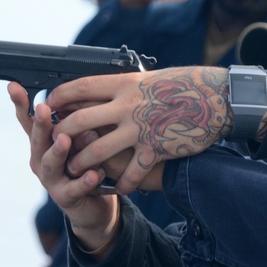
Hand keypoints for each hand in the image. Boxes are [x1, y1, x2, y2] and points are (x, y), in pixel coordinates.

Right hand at [9, 83, 120, 254]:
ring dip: (58, 151)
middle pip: (37, 140)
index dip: (20, 104)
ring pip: (50, 165)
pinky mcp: (66, 198)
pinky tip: (94, 173)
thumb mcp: (80, 141)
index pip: (28, 121)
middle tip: (44, 108)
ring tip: (65, 140)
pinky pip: (74, 189)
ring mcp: (52, 180)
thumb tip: (82, 93)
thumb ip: (76, 122)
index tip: (13, 86)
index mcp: (43, 143)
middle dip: (40, 124)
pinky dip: (84, 181)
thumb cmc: (85, 166)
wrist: (93, 205)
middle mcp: (41, 160)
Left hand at [46, 67, 228, 193]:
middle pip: (79, 121)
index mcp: (124, 84)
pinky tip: (120, 188)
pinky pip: (131, 172)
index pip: (80, 88)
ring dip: (82, 163)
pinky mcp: (155, 149)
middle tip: (55, 142)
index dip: (59, 97)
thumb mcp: (151, 79)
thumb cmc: (187, 86)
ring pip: (96, 150)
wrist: (217, 100)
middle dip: (61, 134)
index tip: (50, 104)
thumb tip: (102, 91)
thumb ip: (126, 87)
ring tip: (75, 170)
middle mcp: (127, 106)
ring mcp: (140, 129)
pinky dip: (123, 183)